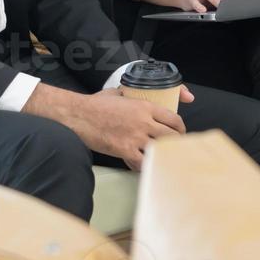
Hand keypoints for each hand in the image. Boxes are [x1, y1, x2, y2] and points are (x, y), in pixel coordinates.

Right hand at [64, 90, 186, 170]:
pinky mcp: (124, 150)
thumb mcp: (118, 93)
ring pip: (160, 149)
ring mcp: (135, 137)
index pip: (173, 118)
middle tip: (175, 147)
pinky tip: (144, 166)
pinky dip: (145, 165)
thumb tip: (129, 94)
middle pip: (171, 136)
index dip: (180, 127)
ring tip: (164, 158)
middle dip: (177, 142)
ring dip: (163, 154)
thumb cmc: (96, 104)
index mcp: (145, 107)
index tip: (180, 132)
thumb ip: (129, 95)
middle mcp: (144, 122)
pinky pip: (141, 162)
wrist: (79, 115)